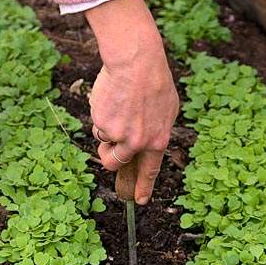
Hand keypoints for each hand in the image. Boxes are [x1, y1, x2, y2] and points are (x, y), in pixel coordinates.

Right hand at [86, 0, 178, 204]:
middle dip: (109, 158)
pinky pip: (97, 126)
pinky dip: (101, 115)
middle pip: (114, 163)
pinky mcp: (103, 124)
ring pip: (104, 143)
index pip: (149, 171)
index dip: (142, 187)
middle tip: (110, 146)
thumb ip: (156, 132)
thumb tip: (147, 148)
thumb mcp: (167, 110)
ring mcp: (118, 135)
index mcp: (157, 140)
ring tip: (117, 108)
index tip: (139, 200)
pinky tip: (112, 99)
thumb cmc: (154, 82)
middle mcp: (138, 143)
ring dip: (105, 131)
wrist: (136, 63)